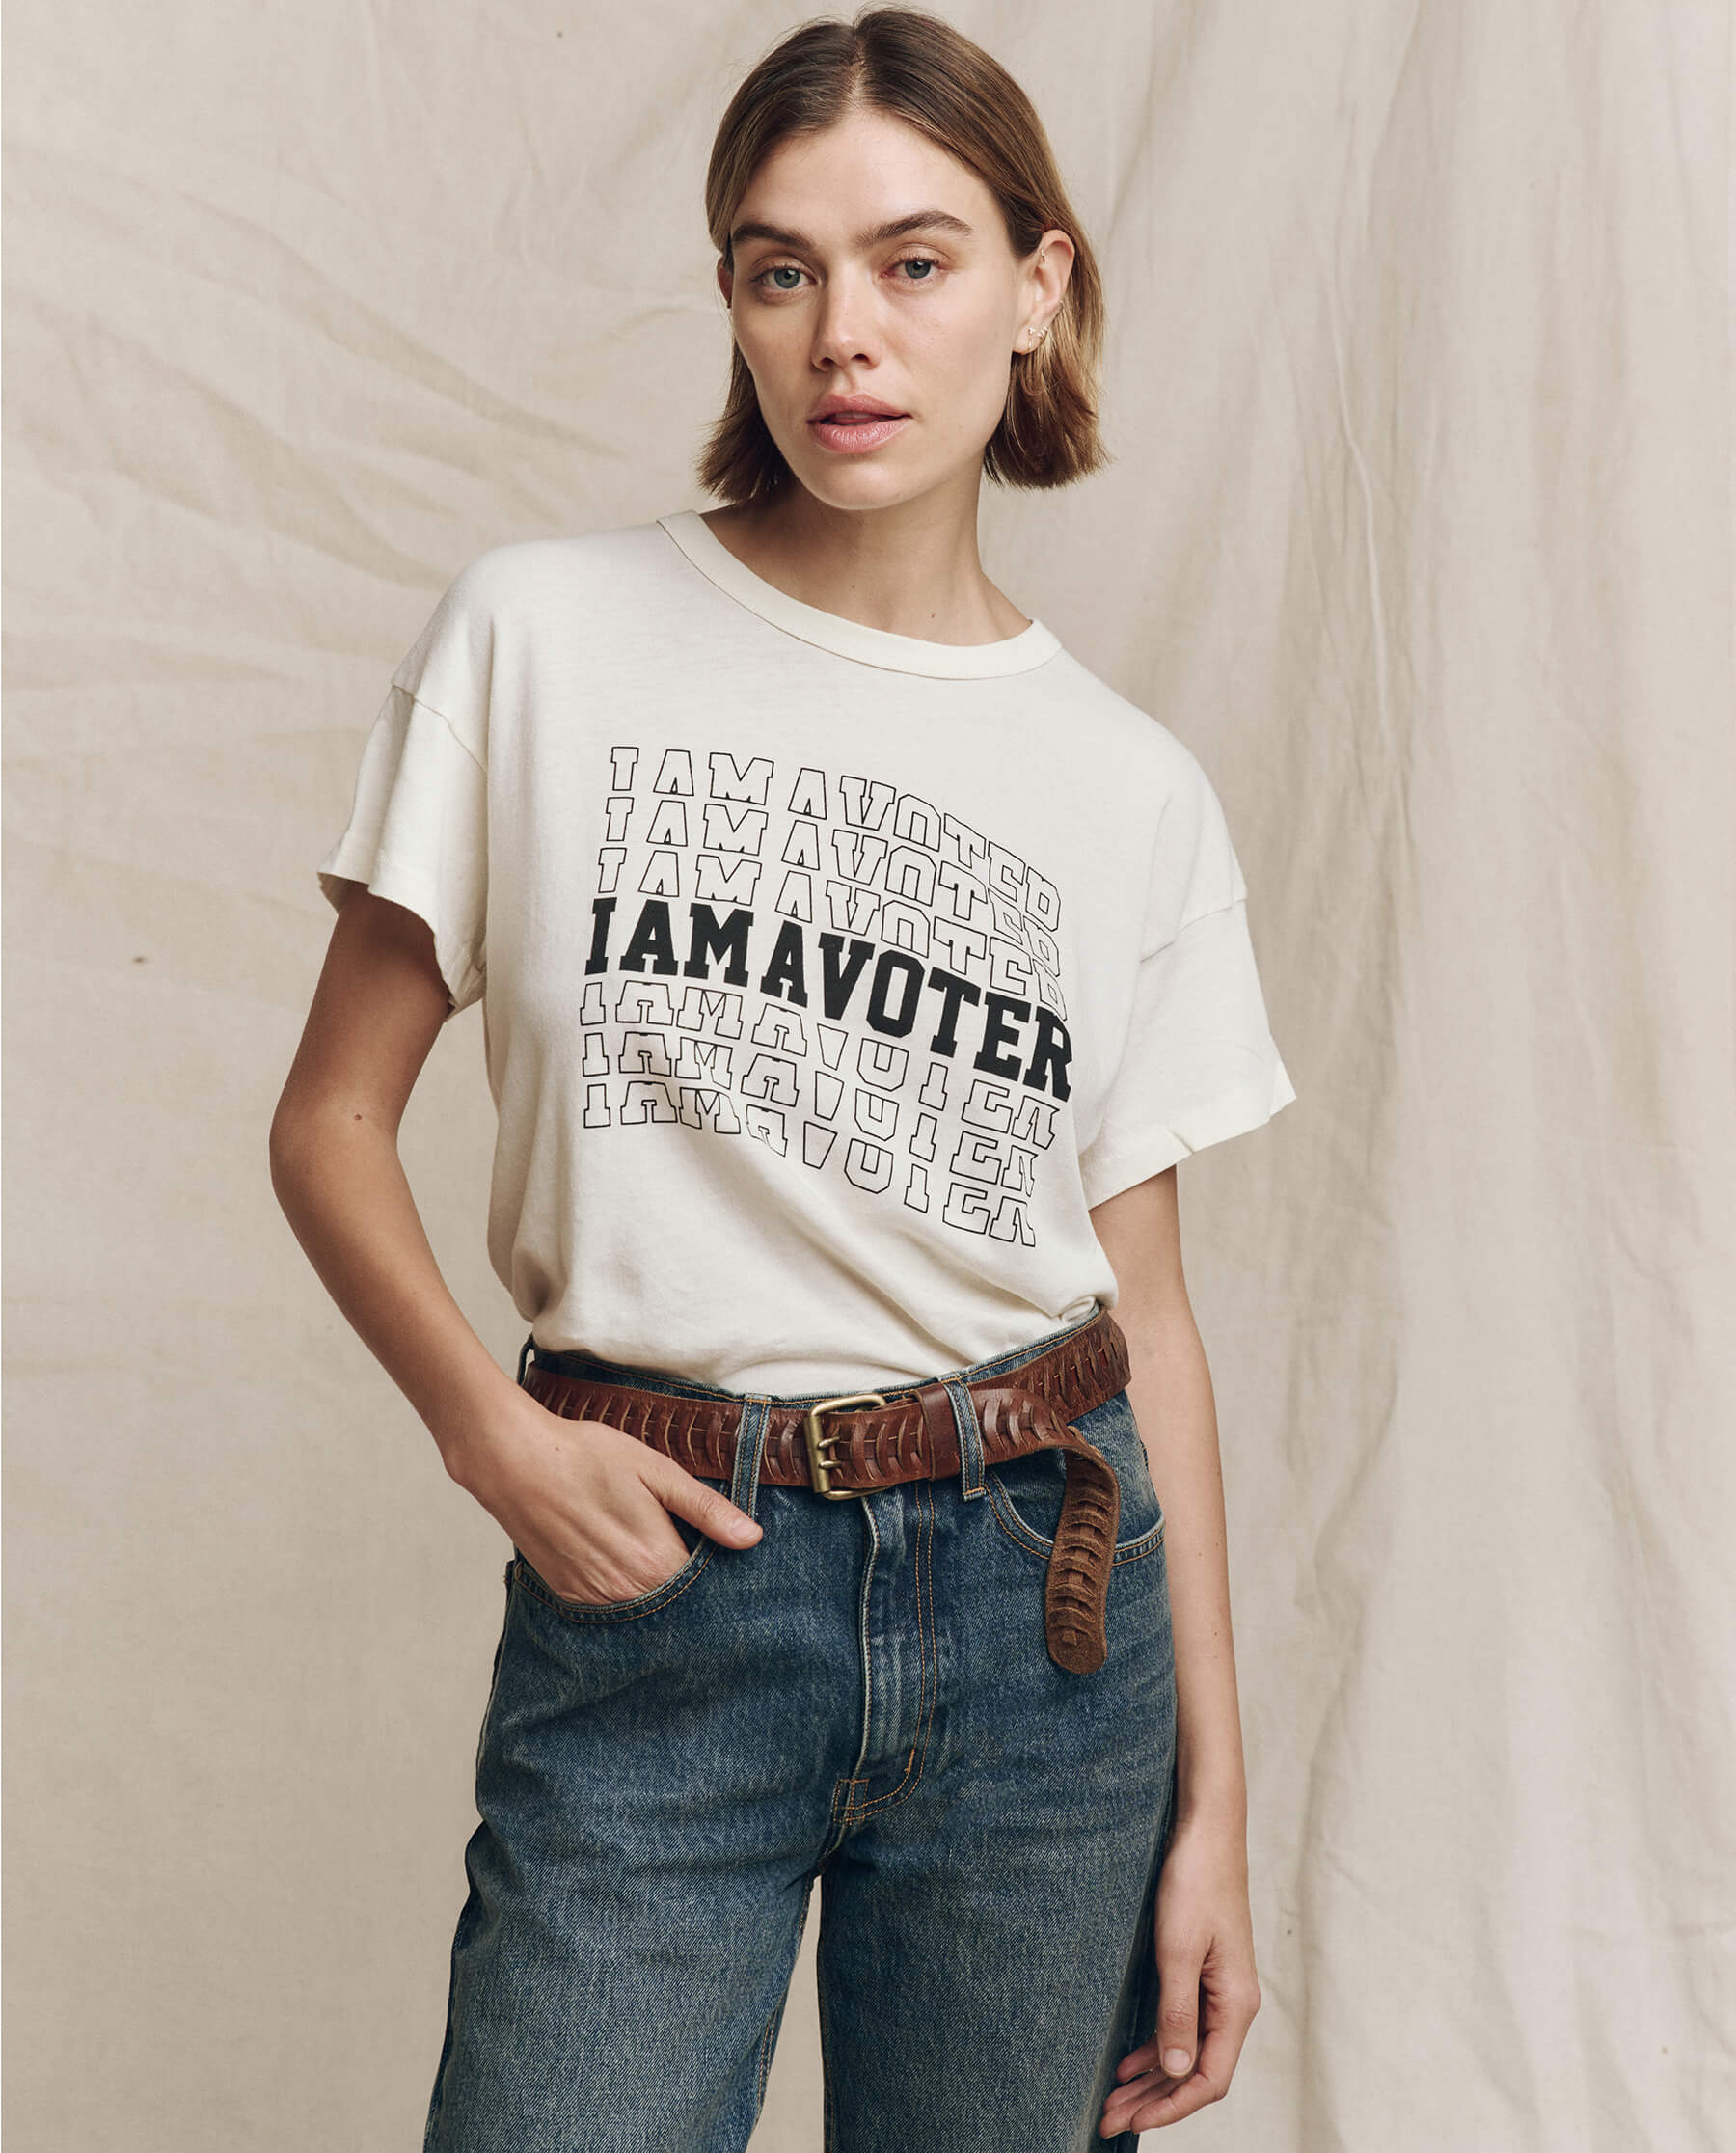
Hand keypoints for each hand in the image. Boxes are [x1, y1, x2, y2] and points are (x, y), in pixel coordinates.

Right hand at [443, 1382, 762, 1603]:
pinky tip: (620, 1561)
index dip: (719, 1575)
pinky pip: (609, 1606)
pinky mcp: (569, 1594)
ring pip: (643, 1609)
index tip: (724, 1560)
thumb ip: (706, 1509)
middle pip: (676, 1606)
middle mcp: (627, 1592)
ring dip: (655, 1592)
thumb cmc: (588, 1457)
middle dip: (690, 1589)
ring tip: (650, 1554)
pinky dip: (623, 1591)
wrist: (516, 1462)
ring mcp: (595, 1598)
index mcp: (657, 1562)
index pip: (706, 1590)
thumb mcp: (657, 1472)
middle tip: (688, 1556)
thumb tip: (751, 1538)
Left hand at [1098, 1809, 1260, 2134]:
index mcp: (1236, 2004)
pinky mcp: (1203, 1971)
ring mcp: (1219, 1989)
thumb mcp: (1178, 1948)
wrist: (1206, 1829)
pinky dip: (1156, 2047)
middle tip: (1108, 2119)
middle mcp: (1232, 2004)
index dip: (1170, 2107)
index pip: (1208, 2079)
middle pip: (1195, 2072)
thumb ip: (1178, 2010)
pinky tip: (1128, 2060)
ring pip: (1187, 2051)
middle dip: (1153, 2100)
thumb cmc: (1196, 1880)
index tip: (1131, 2121)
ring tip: (1112, 2098)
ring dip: (1151, 2078)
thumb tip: (1176, 2069)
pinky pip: (1182, 2025)